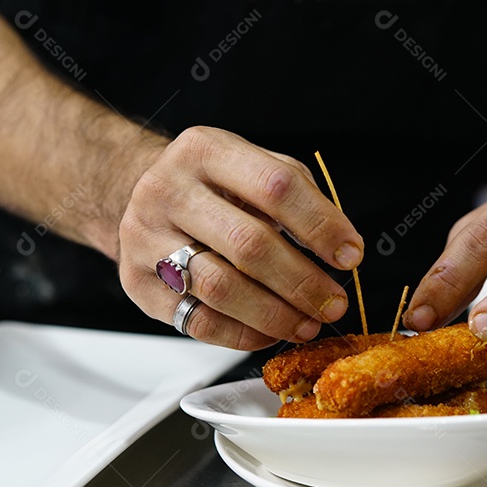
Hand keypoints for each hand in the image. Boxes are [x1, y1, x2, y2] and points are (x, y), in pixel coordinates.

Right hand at [117, 127, 362, 349]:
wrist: (137, 195)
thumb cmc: (210, 186)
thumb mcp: (251, 167)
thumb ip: (297, 197)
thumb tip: (342, 249)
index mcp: (205, 150)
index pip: (275, 186)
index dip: (320, 225)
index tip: (350, 255)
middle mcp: (168, 190)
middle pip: (248, 244)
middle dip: (301, 281)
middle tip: (333, 303)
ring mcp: (145, 237)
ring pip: (220, 287)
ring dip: (275, 314)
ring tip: (307, 324)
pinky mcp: (136, 282)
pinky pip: (197, 320)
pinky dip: (241, 335)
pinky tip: (268, 334)